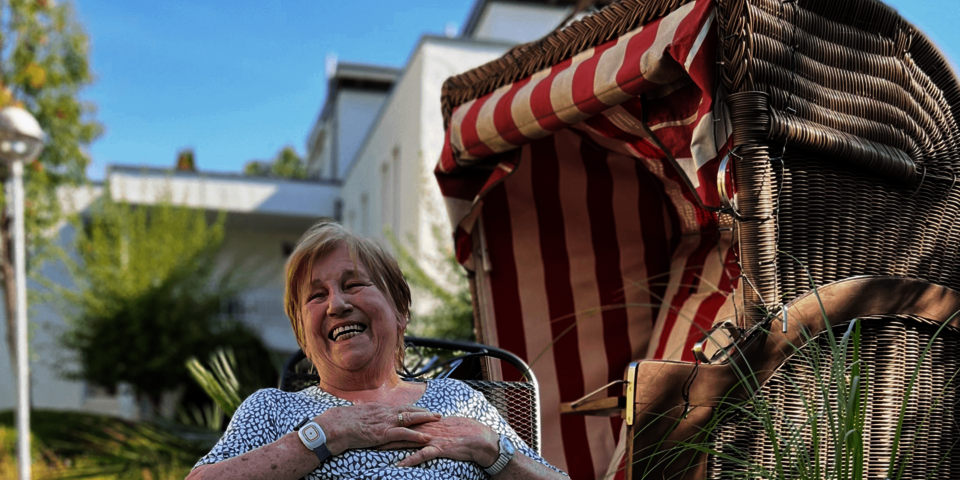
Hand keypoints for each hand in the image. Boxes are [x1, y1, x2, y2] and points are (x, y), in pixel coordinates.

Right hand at [316, 404, 440, 454]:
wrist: (336, 426)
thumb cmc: (342, 421)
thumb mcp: (355, 412)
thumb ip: (363, 410)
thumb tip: (361, 407)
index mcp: (379, 408)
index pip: (400, 407)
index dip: (413, 408)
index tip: (423, 409)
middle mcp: (385, 412)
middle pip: (409, 409)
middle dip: (424, 411)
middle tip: (436, 413)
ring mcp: (385, 422)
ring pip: (410, 418)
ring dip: (425, 419)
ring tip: (437, 420)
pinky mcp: (384, 434)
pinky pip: (404, 434)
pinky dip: (416, 435)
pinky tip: (426, 438)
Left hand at [381, 417, 499, 467]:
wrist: (479, 437)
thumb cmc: (463, 431)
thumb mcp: (443, 425)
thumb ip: (429, 425)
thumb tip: (419, 425)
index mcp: (426, 422)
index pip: (403, 420)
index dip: (387, 422)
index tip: (372, 423)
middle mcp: (426, 428)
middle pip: (400, 429)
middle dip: (383, 432)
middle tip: (367, 434)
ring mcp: (432, 438)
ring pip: (407, 441)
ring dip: (391, 445)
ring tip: (375, 449)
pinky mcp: (439, 448)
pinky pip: (422, 455)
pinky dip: (410, 460)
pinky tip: (399, 465)